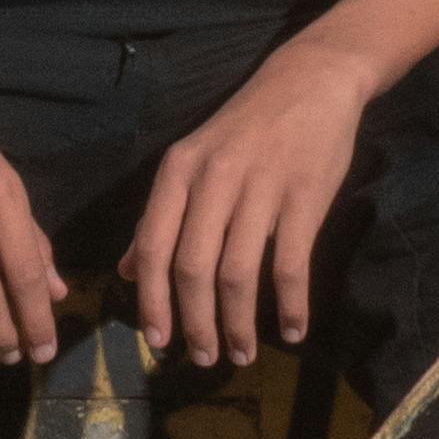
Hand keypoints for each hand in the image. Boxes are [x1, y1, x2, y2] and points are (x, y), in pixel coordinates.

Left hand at [128, 39, 373, 368]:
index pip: (153, 246)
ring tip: (241, 354)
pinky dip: (290, 305)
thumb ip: (160, 215)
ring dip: (237, 324)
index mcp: (179, 170)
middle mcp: (214, 179)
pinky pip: (290, 265)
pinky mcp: (304, 197)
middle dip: (194, 323)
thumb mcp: (193, 159)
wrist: (311, 79)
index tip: (156, 341)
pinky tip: (291, 330)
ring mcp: (261, 188)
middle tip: (201, 359)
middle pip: (193, 267)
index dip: (152, 300)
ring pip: (238, 273)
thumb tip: (127, 270)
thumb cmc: (246, 126)